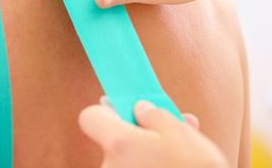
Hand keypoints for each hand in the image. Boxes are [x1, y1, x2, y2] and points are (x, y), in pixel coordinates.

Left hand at [79, 101, 228, 167]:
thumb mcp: (181, 132)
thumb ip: (154, 114)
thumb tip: (141, 109)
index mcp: (119, 144)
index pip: (90, 118)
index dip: (109, 112)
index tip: (127, 112)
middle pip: (113, 144)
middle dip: (137, 139)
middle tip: (166, 136)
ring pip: (126, 164)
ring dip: (146, 159)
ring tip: (177, 160)